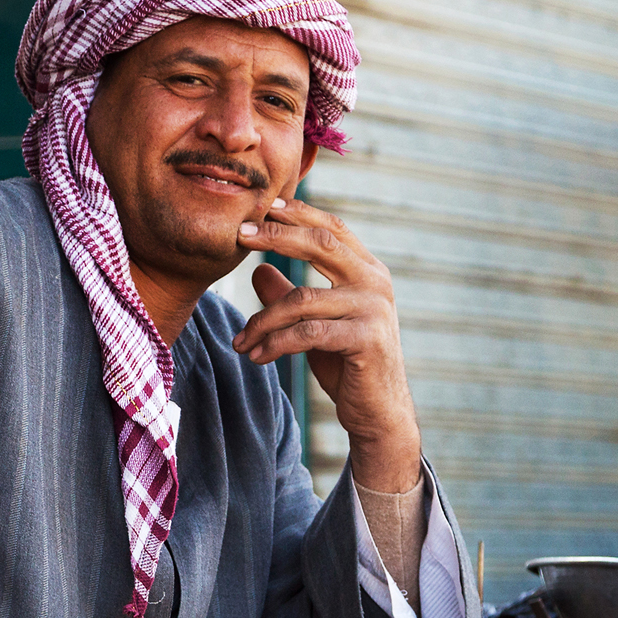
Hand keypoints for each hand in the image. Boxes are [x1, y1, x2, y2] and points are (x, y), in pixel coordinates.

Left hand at [233, 198, 422, 492]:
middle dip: (275, 236)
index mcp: (368, 270)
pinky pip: (307, 333)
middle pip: (320, 244)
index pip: (331, 228)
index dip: (298, 212)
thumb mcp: (315, 323)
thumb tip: (258, 269)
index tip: (262, 206)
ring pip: (302, 300)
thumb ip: (290, 294)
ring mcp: (373, 309)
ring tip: (239, 341)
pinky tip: (256, 356)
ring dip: (262, 320)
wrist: (379, 412)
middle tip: (238, 236)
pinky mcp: (366, 339)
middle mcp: (375, 282)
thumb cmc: (348, 364)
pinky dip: (275, 344)